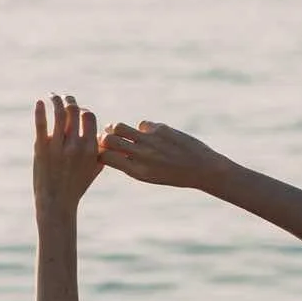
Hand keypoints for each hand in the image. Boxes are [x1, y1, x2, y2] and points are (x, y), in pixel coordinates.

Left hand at [32, 92, 106, 215]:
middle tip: (65, 97)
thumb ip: (100, 150)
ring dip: (56, 100)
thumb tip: (102, 134)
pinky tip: (39, 102)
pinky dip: (40, 111)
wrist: (57, 203)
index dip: (84, 110)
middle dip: (70, 100)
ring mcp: (58, 147)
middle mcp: (75, 145)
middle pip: (74, 111)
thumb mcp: (94, 168)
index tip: (78, 110)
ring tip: (53, 96)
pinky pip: (41, 125)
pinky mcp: (41, 149)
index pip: (89, 117)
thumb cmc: (77, 185)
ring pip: (59, 113)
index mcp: (90, 148)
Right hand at [100, 118, 219, 189]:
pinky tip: (152, 135)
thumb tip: (110, 151)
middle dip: (103, 138)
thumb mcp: (149, 176)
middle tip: (106, 138)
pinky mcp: (160, 129)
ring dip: (116, 128)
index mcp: (137, 171)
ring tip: (119, 131)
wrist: (202, 169)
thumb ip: (130, 164)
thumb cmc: (173, 175)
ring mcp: (150, 140)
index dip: (99, 151)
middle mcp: (141, 155)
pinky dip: (143, 129)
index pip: (105, 157)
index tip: (101, 150)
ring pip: (120, 127)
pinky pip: (142, 124)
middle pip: (108, 140)